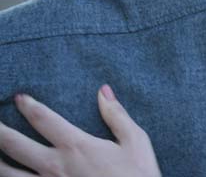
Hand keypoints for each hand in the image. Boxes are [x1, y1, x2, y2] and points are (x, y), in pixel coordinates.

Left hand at [0, 85, 160, 176]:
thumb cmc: (138, 175)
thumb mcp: (135, 141)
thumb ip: (116, 115)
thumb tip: (104, 91)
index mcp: (76, 146)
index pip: (43, 119)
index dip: (29, 106)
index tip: (19, 97)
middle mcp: (55, 166)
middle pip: (15, 145)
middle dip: (0, 131)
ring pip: (9, 174)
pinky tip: (6, 176)